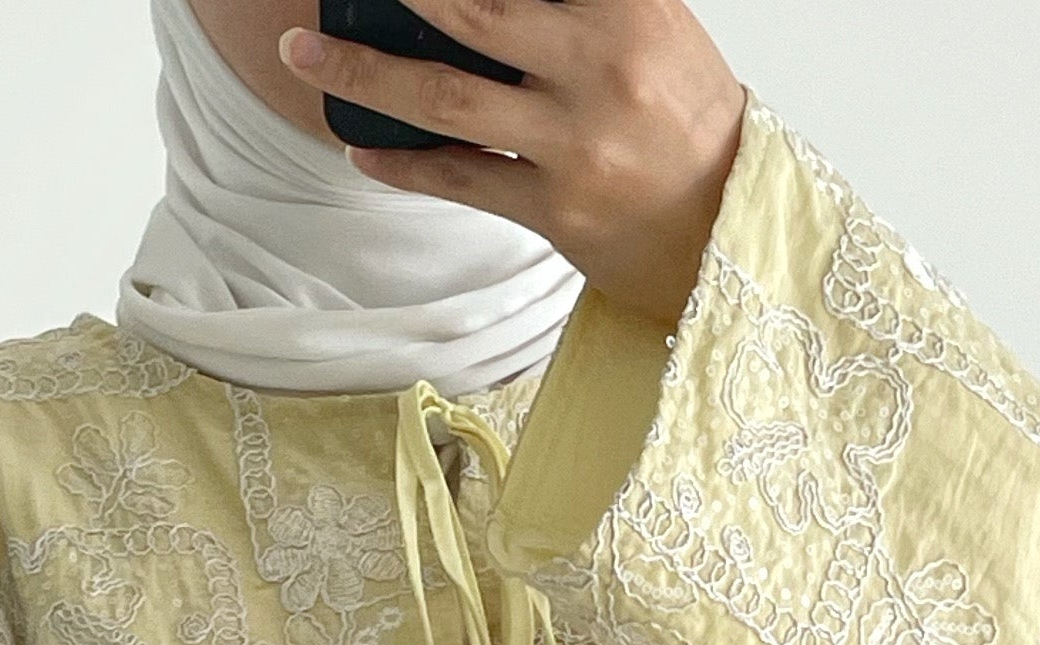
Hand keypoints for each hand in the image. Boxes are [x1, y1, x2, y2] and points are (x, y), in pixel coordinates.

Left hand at [280, 0, 745, 330]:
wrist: (732, 227)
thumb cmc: (685, 119)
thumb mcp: (652, 25)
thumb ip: (582, 1)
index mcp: (628, 8)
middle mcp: (600, 68)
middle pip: (471, 13)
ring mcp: (575, 143)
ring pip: (447, 99)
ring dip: (364, 73)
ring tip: (306, 52)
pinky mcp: (557, 210)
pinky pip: (462, 179)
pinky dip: (404, 164)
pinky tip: (362, 148)